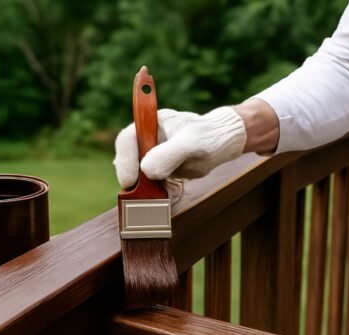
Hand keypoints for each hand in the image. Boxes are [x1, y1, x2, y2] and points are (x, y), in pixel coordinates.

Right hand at [113, 107, 246, 188]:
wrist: (224, 144)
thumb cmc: (209, 136)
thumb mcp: (192, 142)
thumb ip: (169, 154)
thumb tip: (146, 170)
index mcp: (151, 124)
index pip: (126, 140)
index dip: (124, 160)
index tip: (130, 180)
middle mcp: (147, 139)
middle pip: (127, 159)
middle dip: (131, 177)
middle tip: (138, 194)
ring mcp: (152, 155)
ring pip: (136, 174)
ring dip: (141, 188)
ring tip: (153, 197)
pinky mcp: (160, 170)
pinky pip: (149, 184)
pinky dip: (153, 193)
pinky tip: (165, 195)